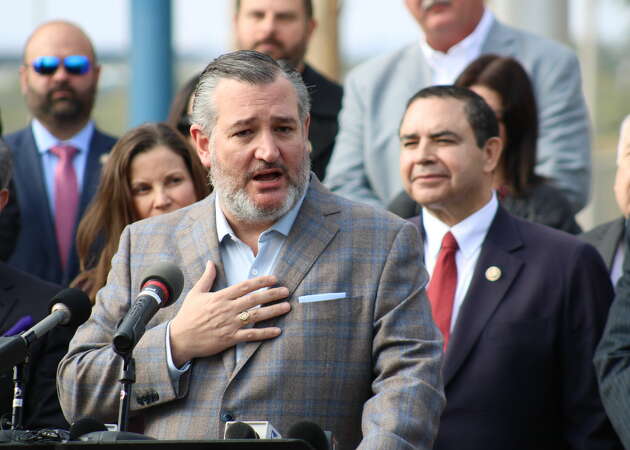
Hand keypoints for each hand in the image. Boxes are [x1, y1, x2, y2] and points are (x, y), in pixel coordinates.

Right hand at [169, 261, 290, 366]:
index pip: (245, 286)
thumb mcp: (195, 293)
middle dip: (272, 294)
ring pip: (256, 316)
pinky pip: (250, 336)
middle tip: (286, 291)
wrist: (179, 339)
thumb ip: (207, 278)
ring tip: (287, 307)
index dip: (261, 281)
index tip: (274, 278)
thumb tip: (211, 262)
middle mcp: (227, 309)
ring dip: (273, 311)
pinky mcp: (229, 339)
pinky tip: (277, 330)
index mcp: (220, 297)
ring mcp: (229, 324)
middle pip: (254, 299)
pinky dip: (264, 333)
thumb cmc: (187, 316)